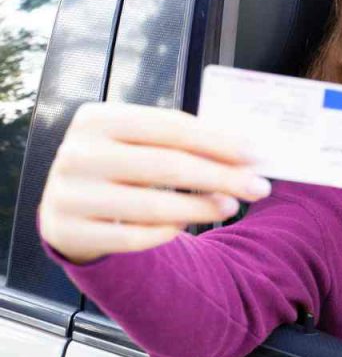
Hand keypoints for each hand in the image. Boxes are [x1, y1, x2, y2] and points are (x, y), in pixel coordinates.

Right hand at [38, 102, 272, 263]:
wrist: (68, 208)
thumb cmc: (119, 168)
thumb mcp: (139, 143)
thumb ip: (182, 141)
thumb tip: (246, 150)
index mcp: (98, 118)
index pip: (170, 126)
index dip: (218, 140)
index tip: (256, 154)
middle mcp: (78, 154)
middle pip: (167, 165)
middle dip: (222, 176)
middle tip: (259, 187)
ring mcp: (70, 195)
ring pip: (153, 205)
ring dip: (202, 207)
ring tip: (231, 206)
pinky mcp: (71, 233)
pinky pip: (134, 238)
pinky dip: (167, 232)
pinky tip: (186, 225)